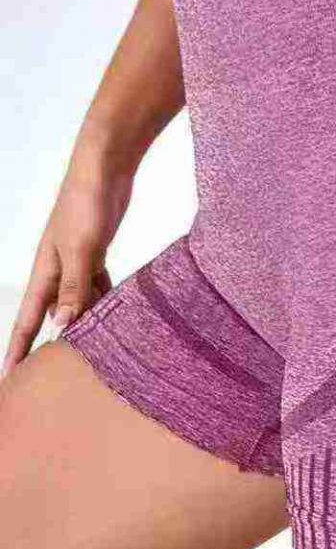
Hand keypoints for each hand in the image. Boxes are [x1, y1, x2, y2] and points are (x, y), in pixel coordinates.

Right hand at [2, 165, 132, 377]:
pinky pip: (97, 284)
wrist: (104, 171)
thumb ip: (74, 287)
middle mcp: (58, 270)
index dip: (18, 348)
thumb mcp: (81, 248)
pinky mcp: (97, 252)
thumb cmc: (86, 205)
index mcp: (45, 272)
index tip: (10, 377)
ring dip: (83, 320)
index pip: (28, 319)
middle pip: (51, 315)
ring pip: (78, 301)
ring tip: (93, 349)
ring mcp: (78, 261)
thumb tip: (63, 326)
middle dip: (51, 341)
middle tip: (58, 373)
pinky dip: (103, 298)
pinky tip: (112, 312)